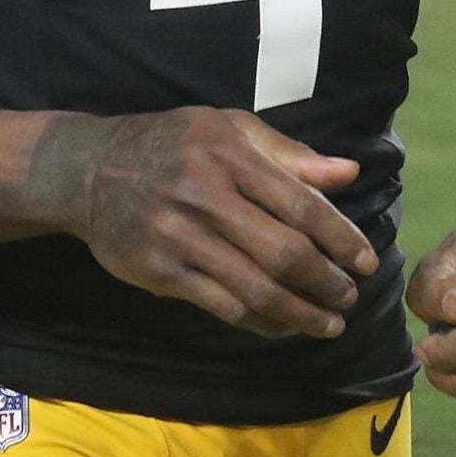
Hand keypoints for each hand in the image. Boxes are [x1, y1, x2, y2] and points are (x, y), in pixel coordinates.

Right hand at [55, 108, 377, 340]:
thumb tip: (349, 173)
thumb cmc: (172, 144)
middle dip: (326, 283)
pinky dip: (260, 322)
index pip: (300, 204)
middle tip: (349, 299)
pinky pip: (222, 305)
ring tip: (329, 324)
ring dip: (301, 313)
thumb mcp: (227, 130)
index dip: (340, 238)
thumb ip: (289, 155)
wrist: (88, 170)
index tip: (367, 263)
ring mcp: (180, 237)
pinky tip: (283, 326)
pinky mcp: (161, 271)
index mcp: (228, 155)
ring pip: (256, 288)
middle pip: (283, 253)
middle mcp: (205, 195)